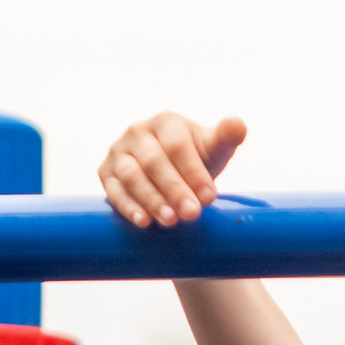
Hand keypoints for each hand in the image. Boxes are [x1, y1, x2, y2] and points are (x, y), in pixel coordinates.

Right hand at [100, 109, 247, 227]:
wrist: (171, 172)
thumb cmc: (196, 159)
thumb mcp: (214, 147)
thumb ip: (227, 136)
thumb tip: (238, 125)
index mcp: (166, 122)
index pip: (177, 145)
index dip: (193, 171)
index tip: (209, 198)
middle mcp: (138, 133)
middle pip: (155, 161)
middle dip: (175, 189)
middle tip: (192, 214)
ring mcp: (118, 153)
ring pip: (133, 176)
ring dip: (152, 199)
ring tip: (170, 221)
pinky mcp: (106, 174)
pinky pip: (114, 191)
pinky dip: (128, 207)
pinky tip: (143, 222)